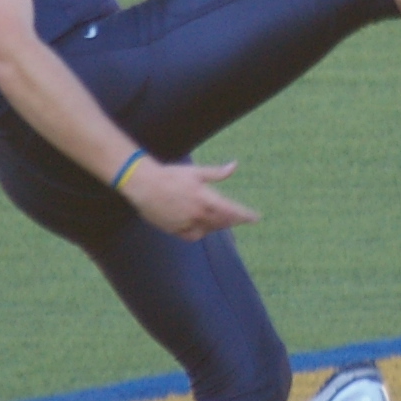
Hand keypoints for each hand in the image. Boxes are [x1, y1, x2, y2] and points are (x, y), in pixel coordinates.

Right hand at [117, 154, 254, 238]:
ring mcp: (186, 223)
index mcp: (205, 198)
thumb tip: (234, 165)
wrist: (144, 185)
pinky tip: (202, 226)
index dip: (245, 216)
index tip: (256, 218)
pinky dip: (200, 231)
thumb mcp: (196, 172)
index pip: (232, 211)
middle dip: (232, 220)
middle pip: (222, 222)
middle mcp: (198, 214)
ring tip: (221, 220)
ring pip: (208, 229)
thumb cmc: (171, 175)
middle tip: (239, 218)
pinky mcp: (175, 230)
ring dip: (217, 225)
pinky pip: (193, 235)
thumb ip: (217, 173)